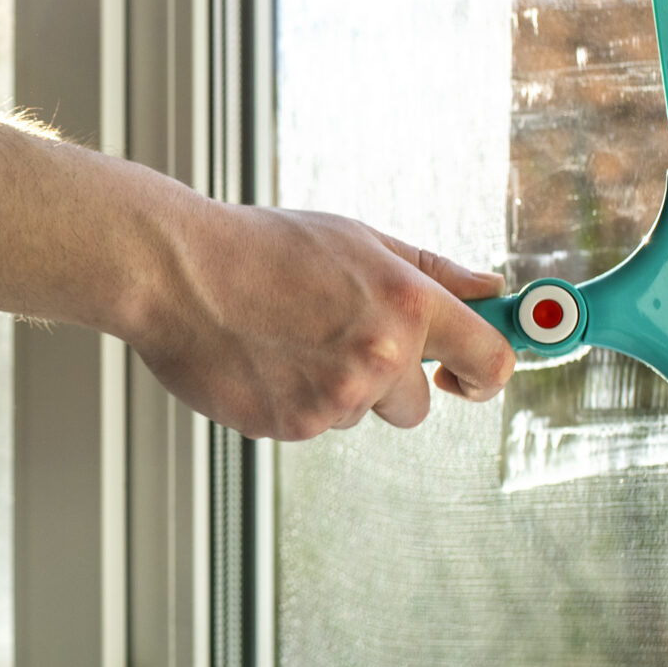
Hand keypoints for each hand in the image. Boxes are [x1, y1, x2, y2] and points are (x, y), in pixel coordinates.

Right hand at [129, 204, 513, 441]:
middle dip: (389, 384)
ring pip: (358, 413)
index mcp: (407, 302)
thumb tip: (491, 289)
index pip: (491, 359)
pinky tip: (262, 359)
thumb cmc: (263, 247)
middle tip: (337, 339)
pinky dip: (291, 401)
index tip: (471, 375)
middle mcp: (381, 355)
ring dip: (333, 389)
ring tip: (285, 338)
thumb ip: (431, 271)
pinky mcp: (293, 426)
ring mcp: (336, 397)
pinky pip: (312, 425)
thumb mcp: (358, 241)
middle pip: (418, 406)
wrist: (176, 272)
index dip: (487, 373)